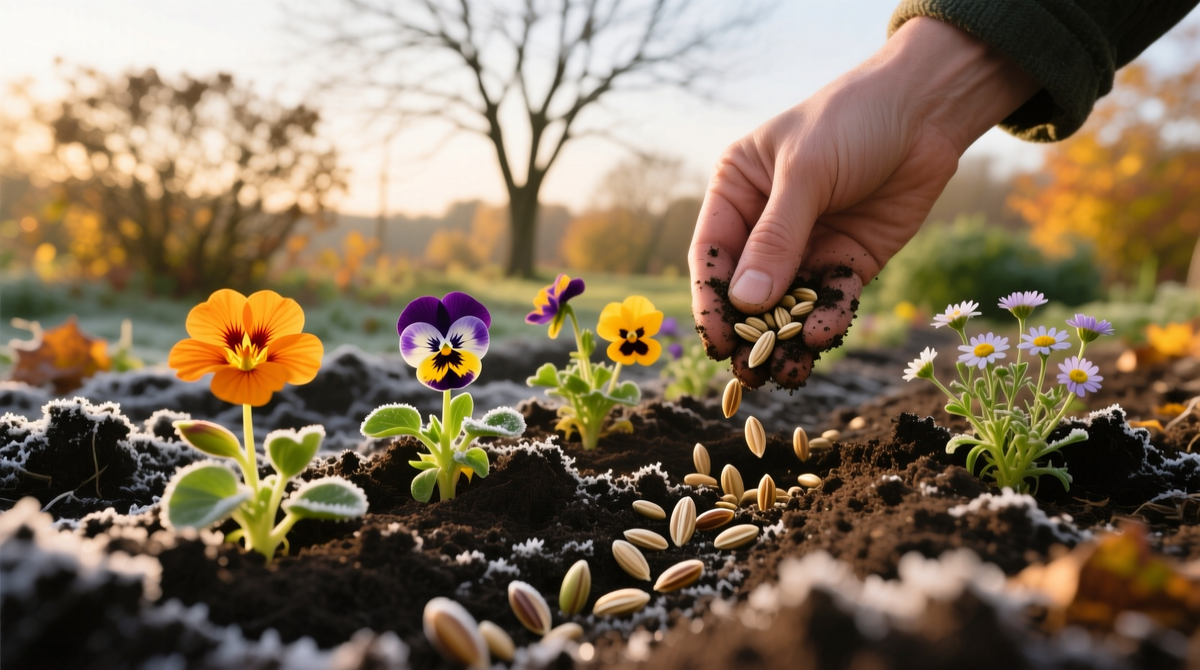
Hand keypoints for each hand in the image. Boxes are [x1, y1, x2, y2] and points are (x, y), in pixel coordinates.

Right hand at [690, 18, 1037, 388]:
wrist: (928, 109)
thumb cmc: (852, 119)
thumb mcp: (806, 173)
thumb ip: (776, 238)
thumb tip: (746, 302)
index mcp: (737, 190)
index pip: (713, 254)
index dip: (712, 299)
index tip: (716, 341)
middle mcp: (766, 222)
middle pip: (748, 287)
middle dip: (748, 330)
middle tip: (746, 373)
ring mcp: (809, 244)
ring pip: (789, 302)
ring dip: (787, 337)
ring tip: (785, 374)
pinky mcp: (849, 260)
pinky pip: (831, 298)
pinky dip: (827, 319)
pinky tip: (824, 335)